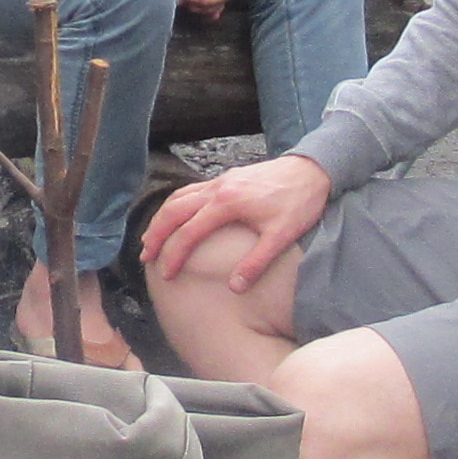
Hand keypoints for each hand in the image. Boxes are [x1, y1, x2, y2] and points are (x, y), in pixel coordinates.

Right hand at [144, 151, 328, 290]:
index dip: (174, 254)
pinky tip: (176, 216)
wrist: (312, 170)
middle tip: (145, 256)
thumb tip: (234, 288)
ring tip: (151, 237)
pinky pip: (191, 190)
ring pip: (179, 197)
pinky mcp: (226, 178)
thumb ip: (256, 262)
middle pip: (173, 211)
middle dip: (156, 234)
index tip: (166, 273)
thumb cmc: (299, 203)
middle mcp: (217, 189)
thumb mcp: (281, 236)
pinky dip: (176, 204)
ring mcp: (220, 181)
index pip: (189, 232)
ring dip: (162, 218)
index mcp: (227, 204)